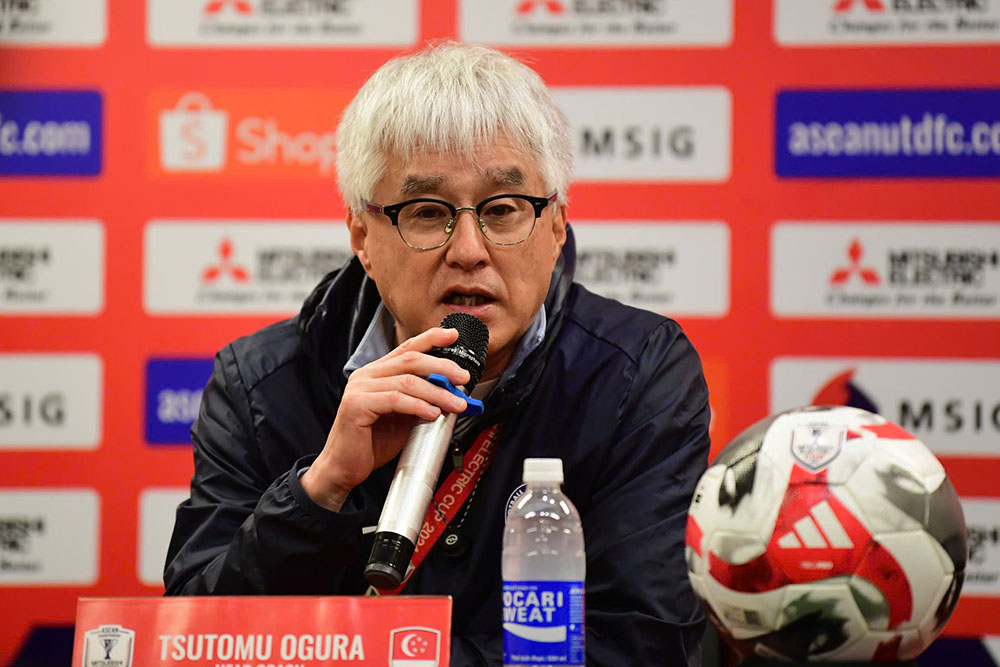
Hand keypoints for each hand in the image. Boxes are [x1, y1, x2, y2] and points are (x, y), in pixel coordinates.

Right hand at [301, 326, 470, 510]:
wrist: (344, 468)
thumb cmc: (373, 442)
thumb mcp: (405, 417)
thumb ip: (423, 401)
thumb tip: (453, 394)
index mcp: (377, 372)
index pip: (407, 348)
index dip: (431, 339)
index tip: (453, 335)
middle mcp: (367, 374)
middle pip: (410, 360)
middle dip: (442, 367)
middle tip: (463, 379)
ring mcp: (359, 388)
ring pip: (406, 381)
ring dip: (437, 392)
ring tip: (455, 404)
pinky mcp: (356, 405)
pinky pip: (394, 400)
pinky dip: (418, 405)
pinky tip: (433, 413)